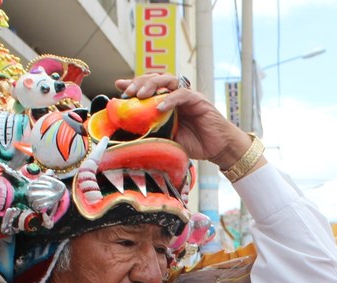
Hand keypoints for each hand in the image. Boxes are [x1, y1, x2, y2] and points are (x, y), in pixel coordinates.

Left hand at [114, 75, 253, 167]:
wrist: (218, 149)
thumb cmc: (195, 143)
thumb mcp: (168, 137)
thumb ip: (154, 129)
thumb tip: (131, 131)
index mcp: (168, 101)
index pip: (149, 87)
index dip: (134, 84)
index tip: (119, 87)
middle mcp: (177, 94)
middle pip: (156, 78)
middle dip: (140, 82)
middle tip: (128, 92)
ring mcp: (188, 96)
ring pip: (169, 80)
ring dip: (153, 85)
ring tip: (141, 95)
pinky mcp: (199, 101)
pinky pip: (183, 94)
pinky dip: (170, 99)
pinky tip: (160, 106)